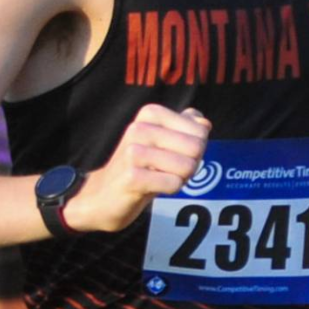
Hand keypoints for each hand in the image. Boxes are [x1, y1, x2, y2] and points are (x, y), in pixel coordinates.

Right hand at [66, 104, 210, 232]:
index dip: (195, 148)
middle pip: (196, 148)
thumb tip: (204, 123)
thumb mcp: (163, 140)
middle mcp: (139, 127)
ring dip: (179, 178)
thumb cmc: (140, 166)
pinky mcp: (131, 176)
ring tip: (158, 178)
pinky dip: (169, 190)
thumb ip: (186, 126)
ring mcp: (133, 152)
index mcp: (150, 113)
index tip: (174, 154)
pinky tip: (151, 187)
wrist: (104, 195)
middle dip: (190, 164)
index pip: (200, 131)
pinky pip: (173, 183)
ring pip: (187, 166)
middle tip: (168, 169)